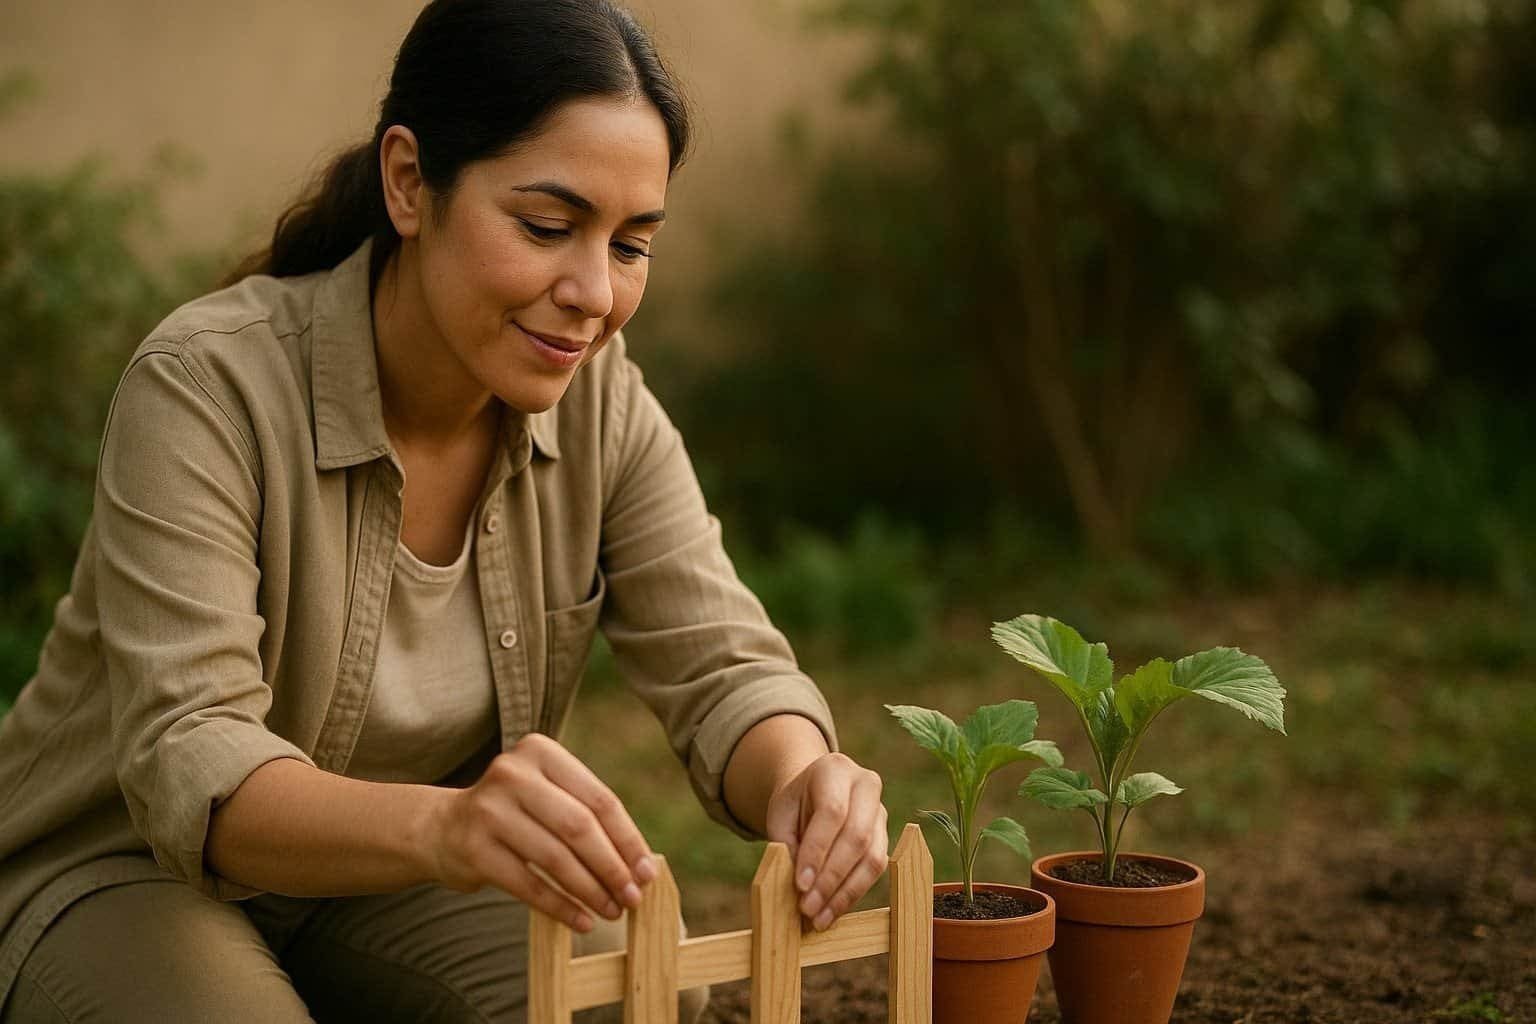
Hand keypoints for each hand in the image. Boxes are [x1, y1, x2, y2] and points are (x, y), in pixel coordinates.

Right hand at [426, 732, 655, 931]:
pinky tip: (580, 921)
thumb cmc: (515, 814)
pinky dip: (560, 906)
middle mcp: (512, 773)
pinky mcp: (473, 848)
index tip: (647, 871)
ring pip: (555, 857)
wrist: (443, 828)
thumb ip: (589, 817)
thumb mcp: (548, 796)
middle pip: (579, 827)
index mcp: (540, 752)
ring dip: (590, 890)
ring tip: (611, 911)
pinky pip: (528, 884)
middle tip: (632, 897)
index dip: (627, 839)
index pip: (599, 799)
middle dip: (612, 867)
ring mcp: (489, 809)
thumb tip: (641, 865)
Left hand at [764, 752, 887, 930]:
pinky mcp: (886, 836)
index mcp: (835, 769)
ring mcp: (881, 811)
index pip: (832, 812)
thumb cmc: (794, 805)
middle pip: (857, 836)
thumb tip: (798, 886)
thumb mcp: (780, 815)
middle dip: (831, 878)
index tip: (800, 884)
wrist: (814, 793)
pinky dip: (853, 893)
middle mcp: (866, 785)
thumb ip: (786, 844)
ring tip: (819, 918)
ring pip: (872, 857)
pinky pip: (876, 869)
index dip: (818, 851)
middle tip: (807, 908)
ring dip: (845, 893)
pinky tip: (832, 910)